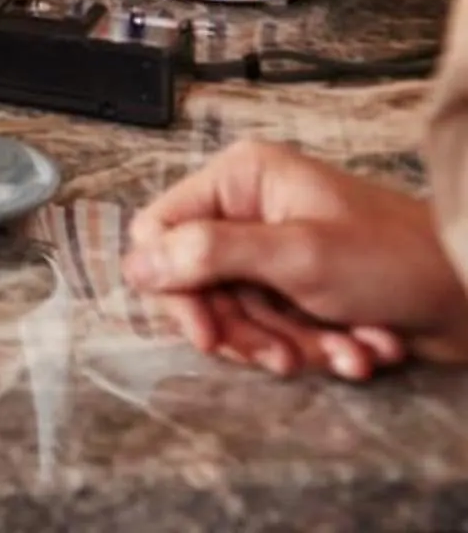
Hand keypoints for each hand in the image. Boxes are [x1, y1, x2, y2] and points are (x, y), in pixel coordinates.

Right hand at [125, 139, 467, 379]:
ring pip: (242, 315)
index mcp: (241, 181)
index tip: (207, 334)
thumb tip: (139, 262)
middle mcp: (251, 211)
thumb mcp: (297, 256)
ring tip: (343, 353)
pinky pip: (279, 328)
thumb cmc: (398, 259)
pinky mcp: (303, 287)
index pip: (161, 233)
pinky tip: (361, 349)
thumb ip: (209, 254)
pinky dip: (318, 347)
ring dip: (291, 345)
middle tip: (285, 357)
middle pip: (200, 285)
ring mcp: (277, 250)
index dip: (176, 288)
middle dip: (249, 330)